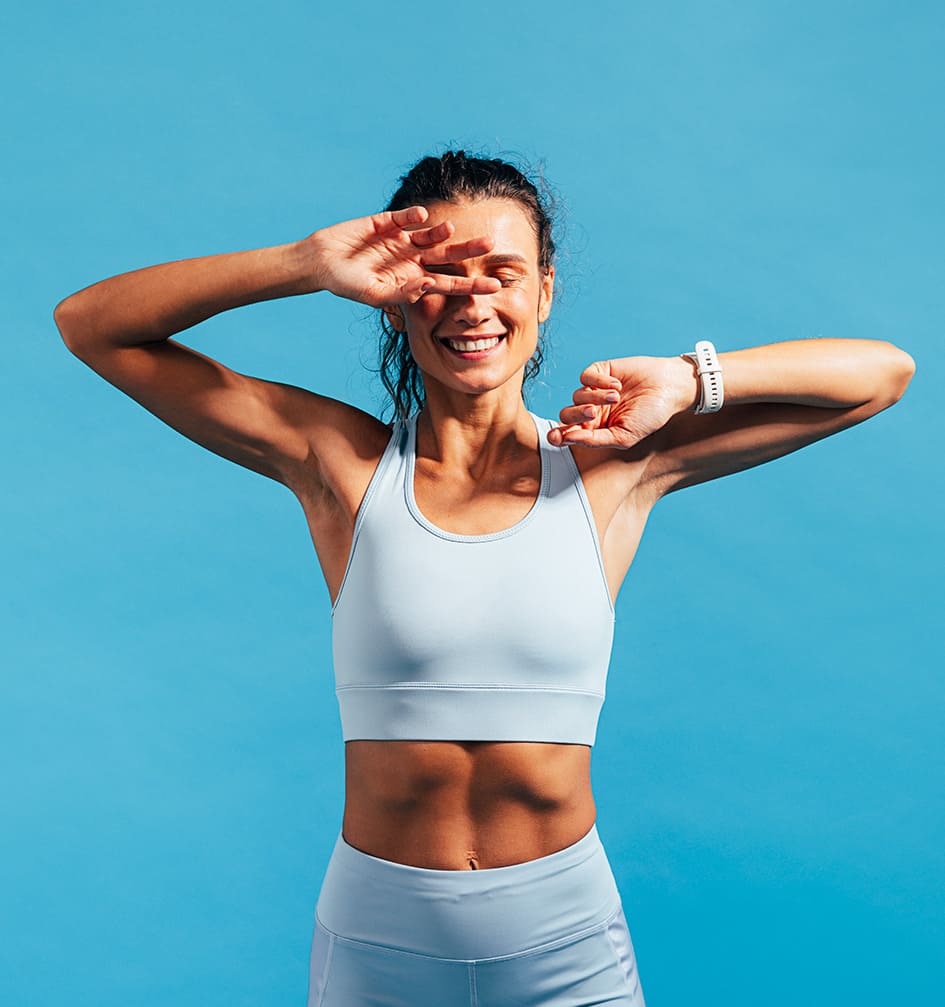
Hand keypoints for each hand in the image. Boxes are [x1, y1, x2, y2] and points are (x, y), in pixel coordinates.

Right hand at [306, 206, 500, 307]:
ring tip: (451, 230)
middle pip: (449, 255)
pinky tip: (420, 216)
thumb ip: (402, 293)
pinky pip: (406, 217)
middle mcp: (413, 259)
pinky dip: (414, 216)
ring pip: (431, 234)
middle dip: (469, 251)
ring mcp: (402, 239)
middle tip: (492, 244)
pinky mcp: (387, 221)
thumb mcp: (375, 294)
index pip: (450, 282)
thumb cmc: (347, 285)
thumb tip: (429, 285)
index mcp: (414, 280)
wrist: (322, 262)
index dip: (472, 284)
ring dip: (443, 232)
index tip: (496, 286)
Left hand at [548, 356, 697, 448]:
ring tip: (617, 397)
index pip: (569, 433)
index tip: (554, 437)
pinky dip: (599, 381)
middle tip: (593, 413)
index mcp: (596, 429)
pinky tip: (616, 385)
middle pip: (567, 414)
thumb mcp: (624, 436)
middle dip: (576, 415)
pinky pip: (585, 377)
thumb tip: (567, 439)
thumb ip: (595, 440)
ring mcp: (595, 391)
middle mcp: (592, 411)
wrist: (669, 388)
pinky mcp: (600, 372)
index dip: (558, 435)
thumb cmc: (650, 415)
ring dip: (595, 397)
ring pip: (576, 395)